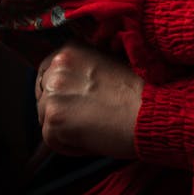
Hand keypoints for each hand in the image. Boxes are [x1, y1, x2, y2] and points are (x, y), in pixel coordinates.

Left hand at [35, 41, 143, 158]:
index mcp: (70, 50)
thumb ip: (82, 68)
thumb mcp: (107, 63)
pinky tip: (94, 138)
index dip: (60, 89)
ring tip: (94, 127)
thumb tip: (70, 85)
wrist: (150, 110)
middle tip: (85, 117)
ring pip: (45, 119)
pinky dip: (69, 145)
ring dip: (64, 128)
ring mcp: (52, 93)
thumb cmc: (137, 90)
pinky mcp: (53, 120)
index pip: (47, 72)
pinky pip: (52, 140)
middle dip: (59, 108)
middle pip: (43, 96)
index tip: (74, 100)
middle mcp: (57, 67)